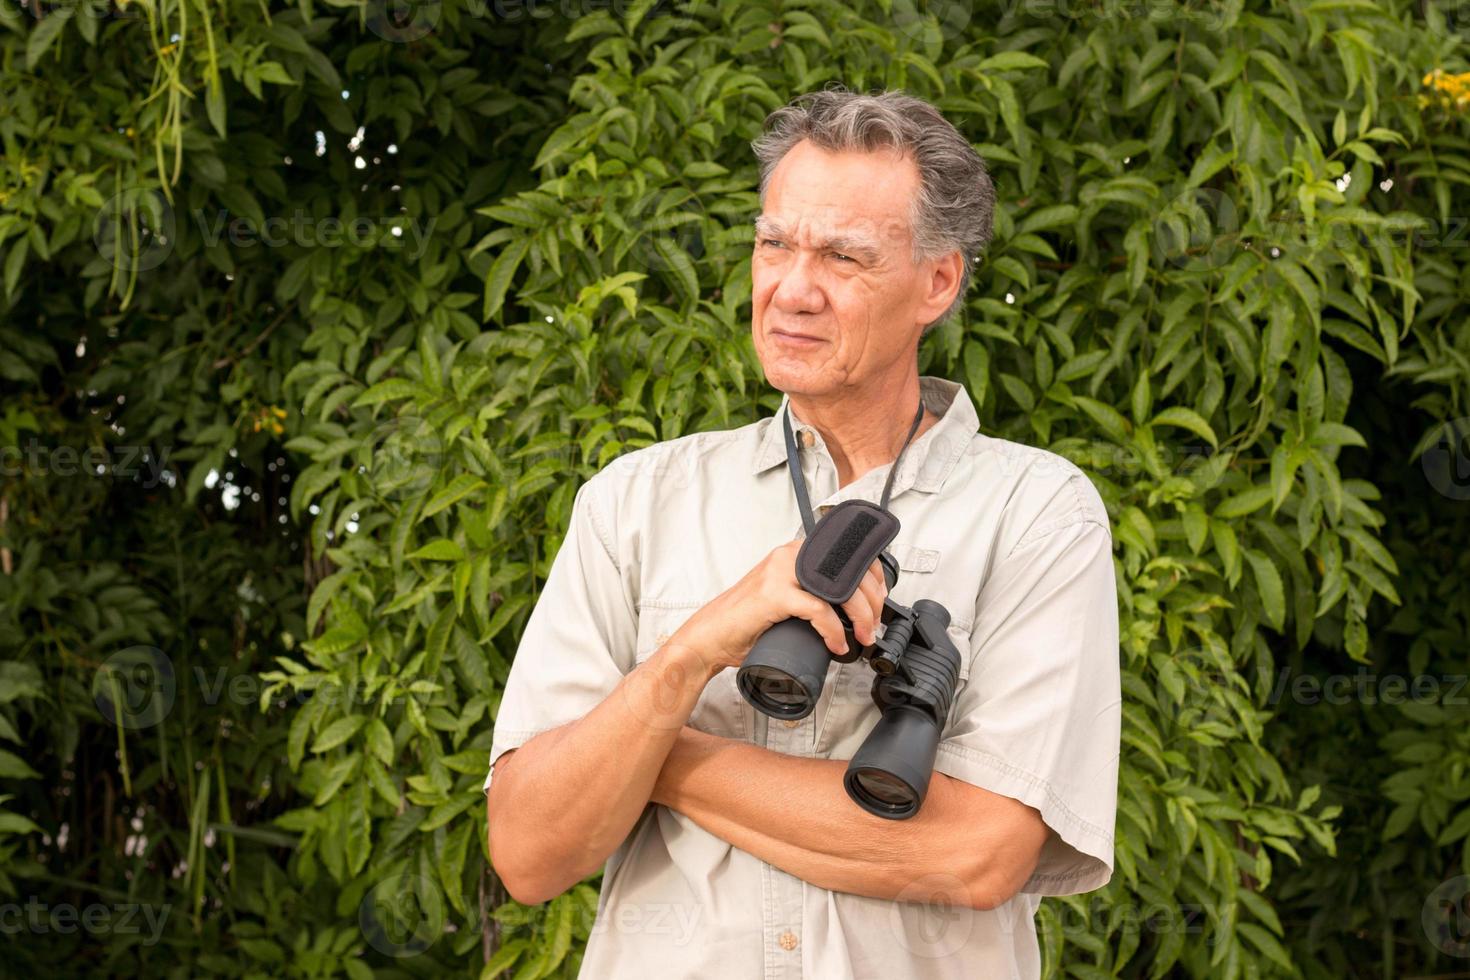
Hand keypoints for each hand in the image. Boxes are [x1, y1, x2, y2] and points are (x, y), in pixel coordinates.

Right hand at [668, 539, 888, 674]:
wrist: (710, 637)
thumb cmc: (747, 622)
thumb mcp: (787, 599)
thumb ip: (812, 593)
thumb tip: (851, 609)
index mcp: (796, 553)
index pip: (848, 554)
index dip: (873, 577)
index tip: (879, 601)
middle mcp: (789, 555)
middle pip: (849, 570)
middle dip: (871, 602)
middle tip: (872, 626)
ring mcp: (780, 572)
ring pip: (839, 588)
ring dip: (860, 615)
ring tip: (862, 636)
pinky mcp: (773, 594)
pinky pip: (817, 609)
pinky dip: (833, 630)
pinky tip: (836, 645)